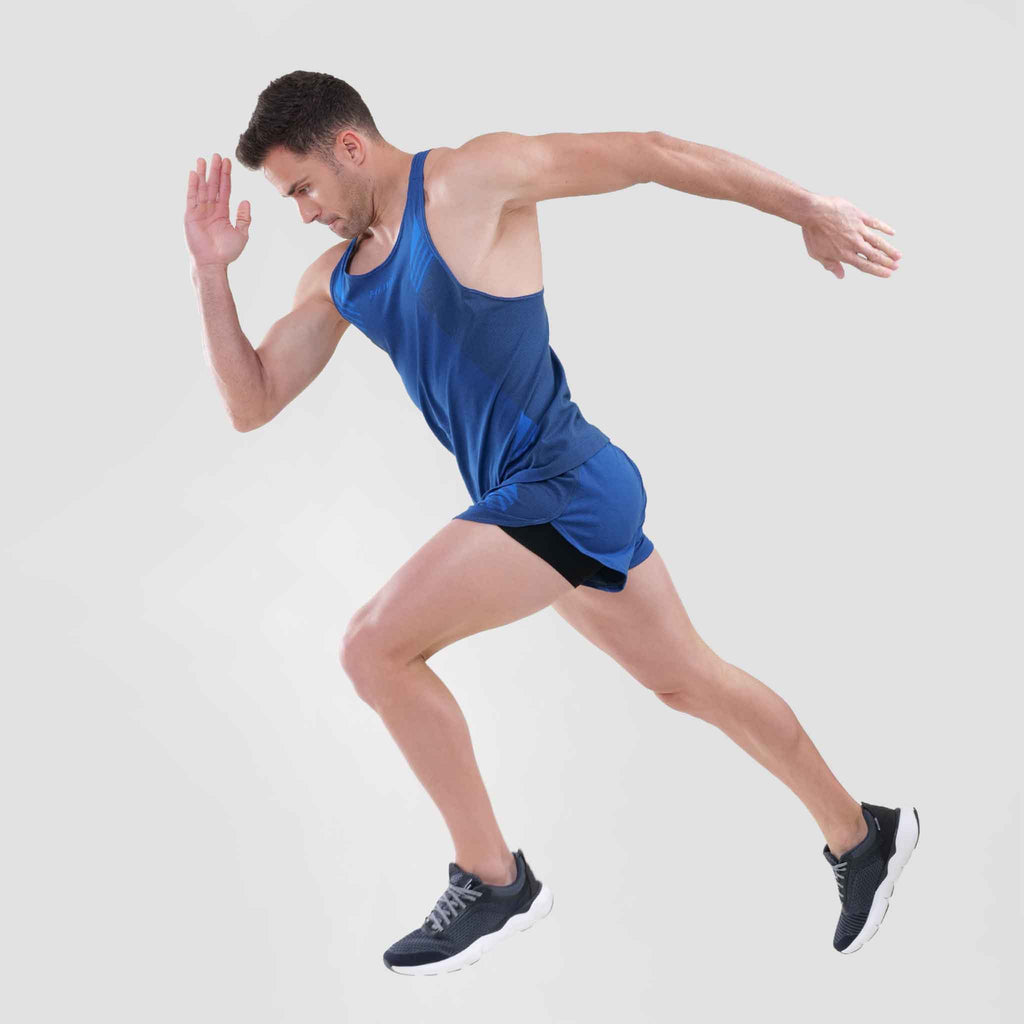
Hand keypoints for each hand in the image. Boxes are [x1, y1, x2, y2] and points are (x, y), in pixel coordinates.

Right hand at [184, 153, 250, 268]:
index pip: (224, 190)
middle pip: (213, 185)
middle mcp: (210, 209)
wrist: (213, 263)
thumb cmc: (227, 252)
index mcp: (222, 212)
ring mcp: (200, 211)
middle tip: (217, 155)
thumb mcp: (241, 234)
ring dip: (203, 174)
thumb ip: (244, 218)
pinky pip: (191, 197)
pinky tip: (194, 173)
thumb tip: (246, 201)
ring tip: (204, 159)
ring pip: (202, 188)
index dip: (226, 176)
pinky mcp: (190, 215)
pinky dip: (193, 185)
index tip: (228, 162)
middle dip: (215, 171)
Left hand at [801, 195, 901, 278]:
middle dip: (887, 262)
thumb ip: (831, 265)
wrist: (813, 212)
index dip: (878, 271)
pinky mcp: (859, 216)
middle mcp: (854, 243)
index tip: (888, 274)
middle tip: (896, 266)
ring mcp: (858, 229)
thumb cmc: (812, 234)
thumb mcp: (817, 254)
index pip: (865, 265)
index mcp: (845, 254)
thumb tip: (841, 276)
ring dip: (889, 249)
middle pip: (874, 255)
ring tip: (899, 255)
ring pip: (878, 241)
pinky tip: (892, 232)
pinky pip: (875, 223)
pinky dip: (885, 228)